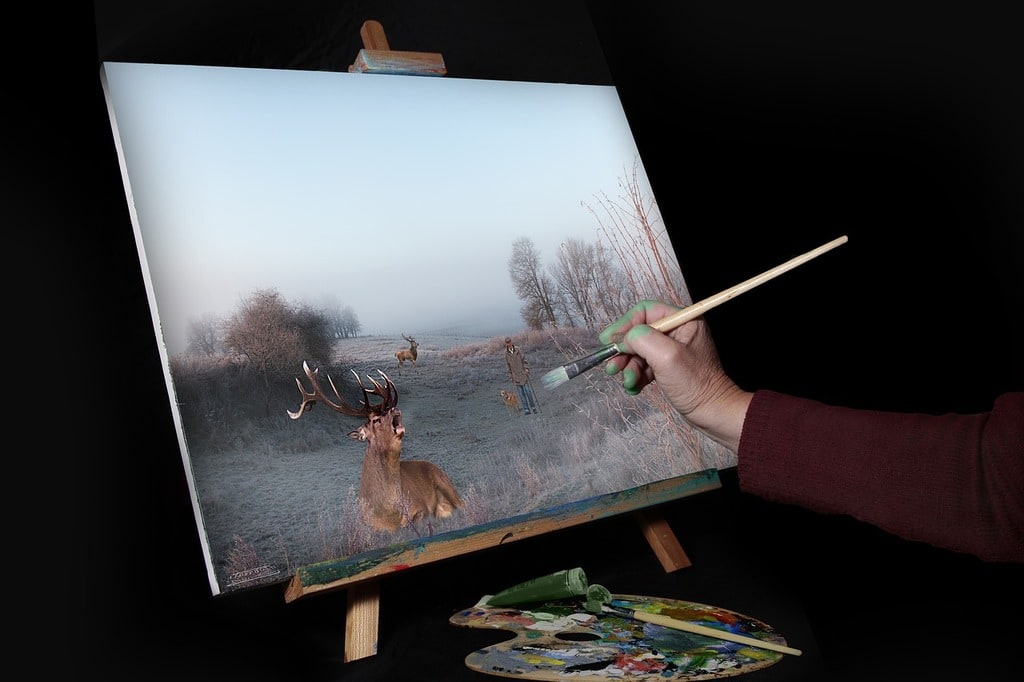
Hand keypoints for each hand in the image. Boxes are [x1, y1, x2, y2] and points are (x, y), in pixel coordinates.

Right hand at [599, 300, 752, 449]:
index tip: (609, 339)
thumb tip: (622, 338)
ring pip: (638, 351)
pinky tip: (634, 387)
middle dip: (624, 351)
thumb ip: (641, 339)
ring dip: (628, 367)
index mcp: (683, 320)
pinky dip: (636, 376)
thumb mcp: (666, 356)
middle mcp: (677, 332)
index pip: (646, 311)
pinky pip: (643, 366)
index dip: (625, 324)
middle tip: (612, 366)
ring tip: (627, 381)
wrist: (711, 412)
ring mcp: (672, 351)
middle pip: (639, 333)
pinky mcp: (667, 368)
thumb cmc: (696, 384)